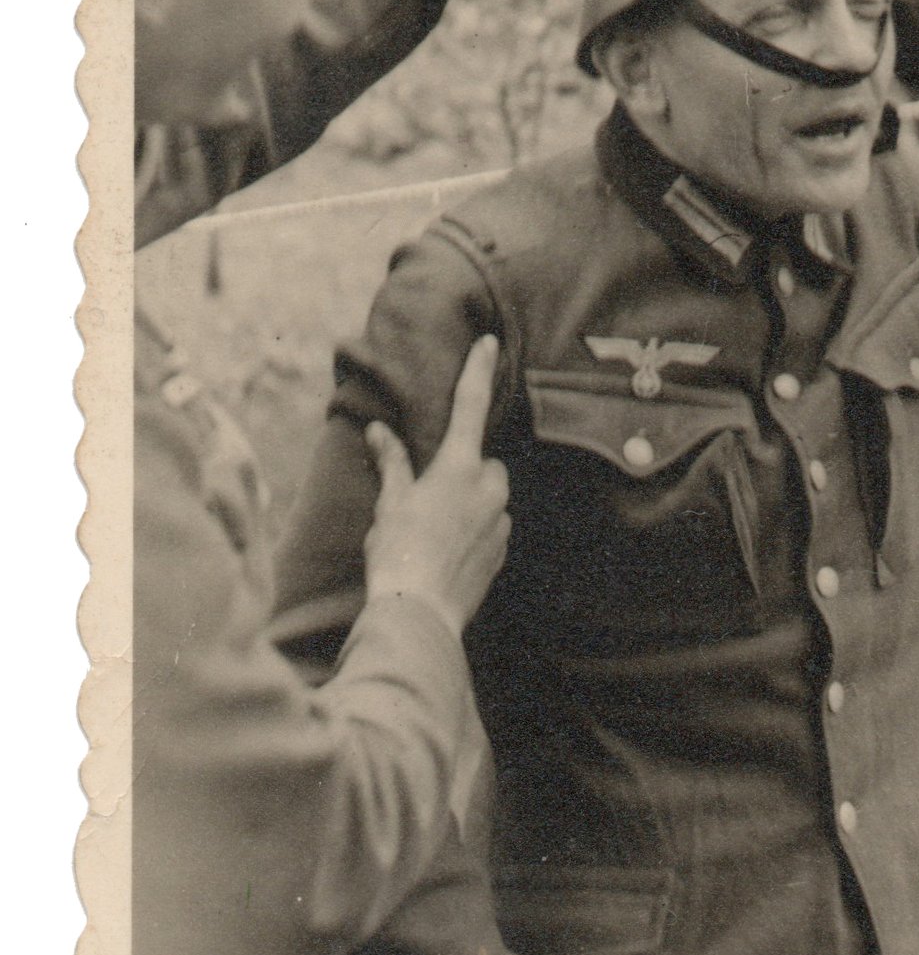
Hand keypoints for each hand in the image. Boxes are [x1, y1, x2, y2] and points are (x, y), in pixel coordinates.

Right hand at [363, 335, 509, 636]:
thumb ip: (392, 463)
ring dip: (470, 502)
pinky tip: (447, 550)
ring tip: (433, 530)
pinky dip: (475, 529)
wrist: (420, 612)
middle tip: (427, 496)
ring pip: (490, 495)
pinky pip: (493, 526)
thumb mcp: (389, 502)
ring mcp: (501, 520)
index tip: (488, 342)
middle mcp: (489, 488)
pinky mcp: (504, 550)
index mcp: (458, 467)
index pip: (470, 405)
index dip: (477, 370)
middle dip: (462, 470)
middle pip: (483, 462)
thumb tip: (378, 431)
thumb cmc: (398, 552)